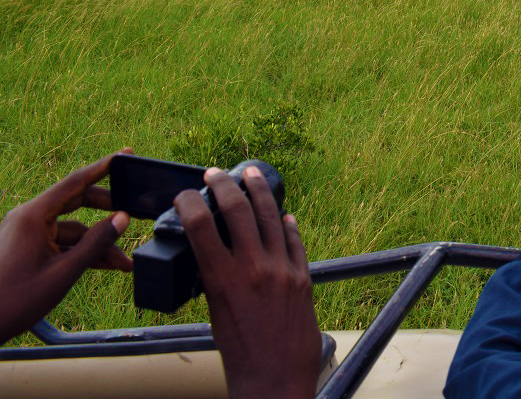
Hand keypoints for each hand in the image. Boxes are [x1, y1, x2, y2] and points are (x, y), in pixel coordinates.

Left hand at [0, 151, 132, 343]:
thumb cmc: (15, 300)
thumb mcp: (64, 272)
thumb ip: (96, 243)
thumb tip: (122, 219)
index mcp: (33, 216)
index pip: (76, 182)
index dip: (104, 167)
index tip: (125, 154)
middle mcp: (28, 218)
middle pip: (76, 202)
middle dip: (106, 212)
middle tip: (132, 215)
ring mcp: (25, 233)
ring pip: (71, 228)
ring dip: (97, 243)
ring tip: (122, 263)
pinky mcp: (25, 247)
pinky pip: (60, 242)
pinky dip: (81, 252)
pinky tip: (103, 266)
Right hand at [176, 167, 320, 398]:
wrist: (276, 379)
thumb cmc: (239, 353)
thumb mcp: (215, 312)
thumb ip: (216, 278)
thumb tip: (214, 251)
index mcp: (222, 280)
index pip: (200, 227)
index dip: (189, 202)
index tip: (184, 194)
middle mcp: (254, 269)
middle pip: (237, 211)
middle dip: (224, 185)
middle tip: (214, 173)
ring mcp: (283, 270)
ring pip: (271, 216)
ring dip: (259, 191)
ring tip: (250, 174)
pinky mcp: (304, 277)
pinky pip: (295, 241)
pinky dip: (288, 225)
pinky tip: (283, 214)